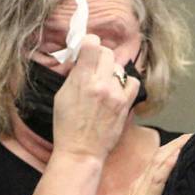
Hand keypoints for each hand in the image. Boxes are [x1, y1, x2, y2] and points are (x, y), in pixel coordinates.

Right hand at [52, 34, 139, 161]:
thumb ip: (74, 75)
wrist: (81, 151)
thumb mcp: (61, 96)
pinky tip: (118, 90)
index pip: (91, 44)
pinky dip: (126, 83)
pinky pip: (133, 82)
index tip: (87, 48)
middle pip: (107, 53)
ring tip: (104, 83)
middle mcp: (101, 84)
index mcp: (81, 79)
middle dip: (100, 57)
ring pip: (119, 67)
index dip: (89, 43)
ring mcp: (116, 94)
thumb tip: (82, 60)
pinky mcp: (126, 104)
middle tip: (94, 67)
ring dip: (112, 72)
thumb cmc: (66, 126)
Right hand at [107, 135, 190, 194]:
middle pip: (160, 156)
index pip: (158, 162)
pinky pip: (158, 178)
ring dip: (176, 148)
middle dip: (177, 143)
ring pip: (160, 162)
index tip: (188, 141)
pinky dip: (168, 164)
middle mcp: (140, 183)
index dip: (172, 150)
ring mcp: (142, 190)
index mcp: (140, 186)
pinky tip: (178, 154)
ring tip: (191, 137)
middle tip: (194, 133)